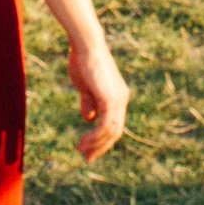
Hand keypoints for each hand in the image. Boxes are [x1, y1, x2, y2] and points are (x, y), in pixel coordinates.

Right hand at [68, 39, 128, 160]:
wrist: (86, 47)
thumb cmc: (83, 63)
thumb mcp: (86, 87)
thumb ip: (89, 102)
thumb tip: (89, 119)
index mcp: (117, 96)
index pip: (114, 124)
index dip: (102, 138)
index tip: (88, 148)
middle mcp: (121, 99)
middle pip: (115, 131)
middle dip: (100, 146)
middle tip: (86, 157)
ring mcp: (117, 100)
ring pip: (110, 132)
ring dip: (96, 144)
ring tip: (81, 150)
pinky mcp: (110, 100)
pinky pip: (105, 126)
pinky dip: (95, 137)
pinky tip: (84, 142)